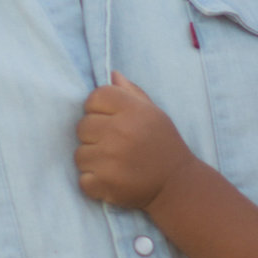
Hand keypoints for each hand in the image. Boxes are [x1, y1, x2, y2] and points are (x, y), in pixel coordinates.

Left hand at [75, 73, 194, 209]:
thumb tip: (112, 74)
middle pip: (82, 125)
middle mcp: (120, 132)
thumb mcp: (154, 112)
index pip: (95, 97)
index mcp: (133, 110)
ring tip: (113, 162)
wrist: (177, 183)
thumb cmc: (163, 143)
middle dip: (94, 134)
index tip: (110, 119)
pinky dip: (93, 181)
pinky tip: (111, 178)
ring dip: (92, 159)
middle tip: (113, 143)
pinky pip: (82, 178)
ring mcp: (111, 159)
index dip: (98, 108)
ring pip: (79, 153)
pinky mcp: (105, 184)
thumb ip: (132, 92)